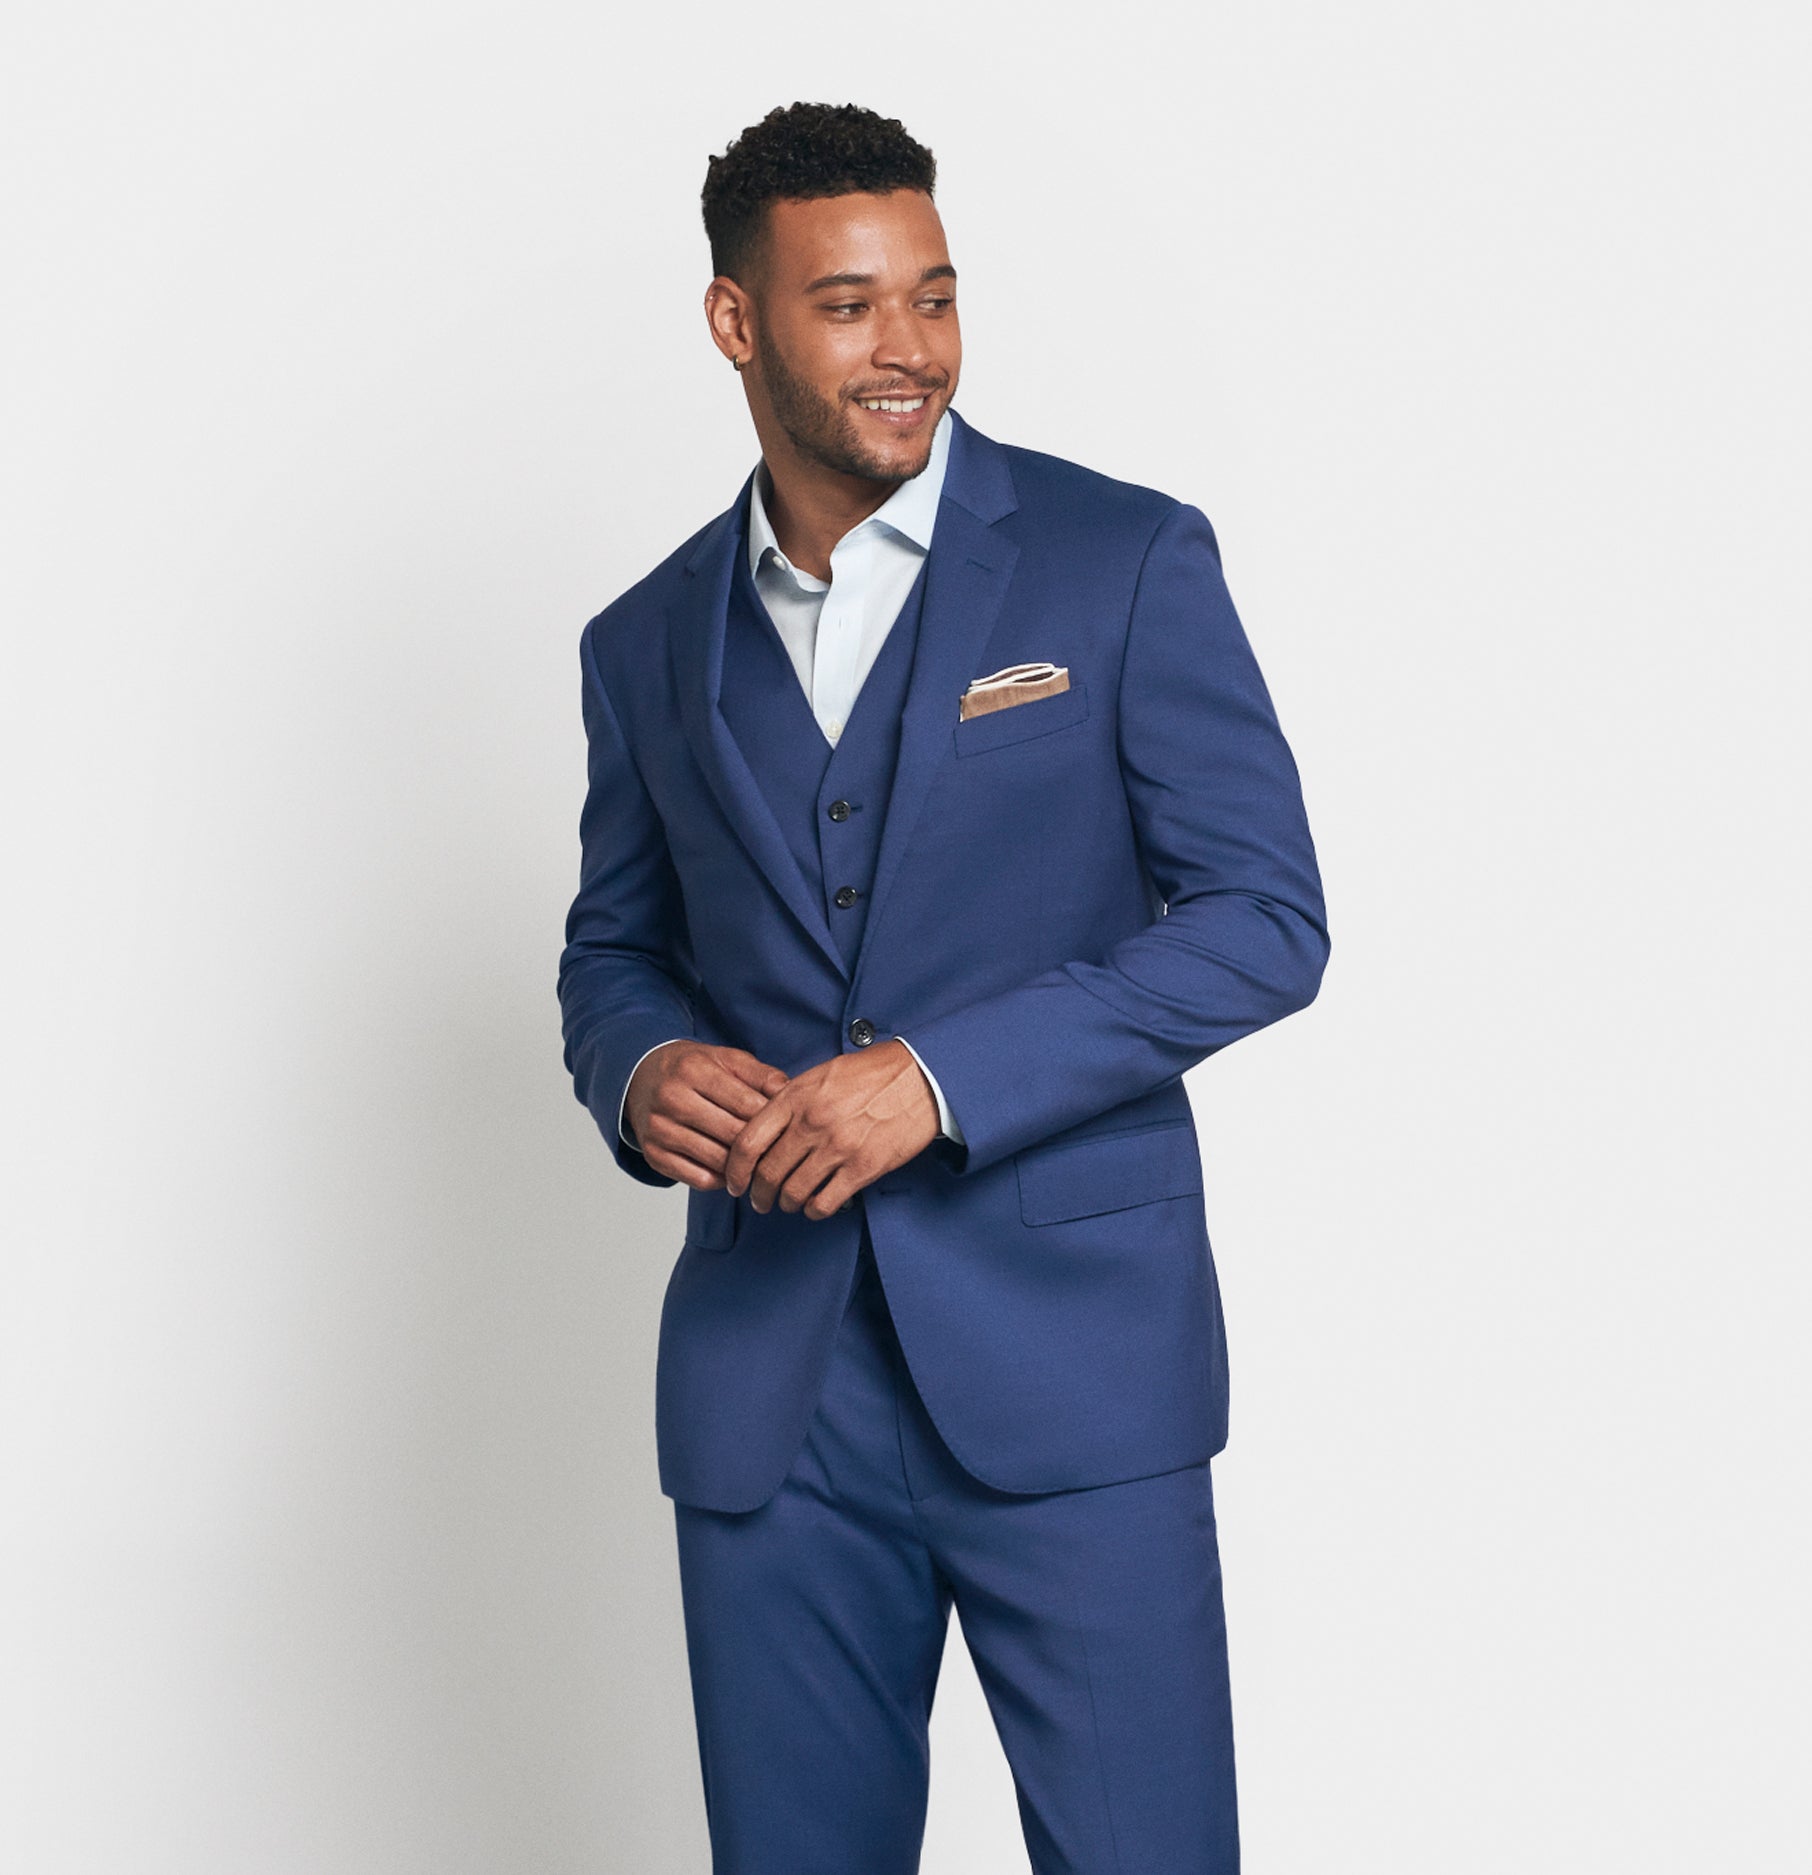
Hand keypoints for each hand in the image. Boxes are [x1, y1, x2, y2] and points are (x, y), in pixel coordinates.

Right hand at [625, 1041, 789, 1189]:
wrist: (641, 1077)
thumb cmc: (694, 1069)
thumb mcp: (727, 1059)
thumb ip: (762, 1075)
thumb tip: (792, 1094)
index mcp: (695, 1071)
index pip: (747, 1105)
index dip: (774, 1120)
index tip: (791, 1129)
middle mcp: (672, 1099)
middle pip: (734, 1135)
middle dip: (763, 1146)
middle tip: (783, 1153)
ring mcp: (660, 1130)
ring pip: (718, 1161)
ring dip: (745, 1167)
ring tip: (762, 1164)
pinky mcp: (653, 1155)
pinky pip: (699, 1179)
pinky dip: (722, 1180)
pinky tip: (733, 1171)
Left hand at [723, 1039, 939, 1219]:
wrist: (919, 1077)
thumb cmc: (871, 1073)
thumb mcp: (820, 1075)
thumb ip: (790, 1100)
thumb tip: (762, 1126)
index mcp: (796, 1097)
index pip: (748, 1143)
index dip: (735, 1169)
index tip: (736, 1181)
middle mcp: (812, 1123)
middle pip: (768, 1173)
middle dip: (758, 1194)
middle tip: (759, 1201)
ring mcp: (838, 1147)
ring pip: (793, 1192)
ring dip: (786, 1204)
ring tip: (788, 1203)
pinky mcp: (863, 1167)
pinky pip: (825, 1202)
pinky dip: (814, 1211)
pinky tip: (815, 1206)